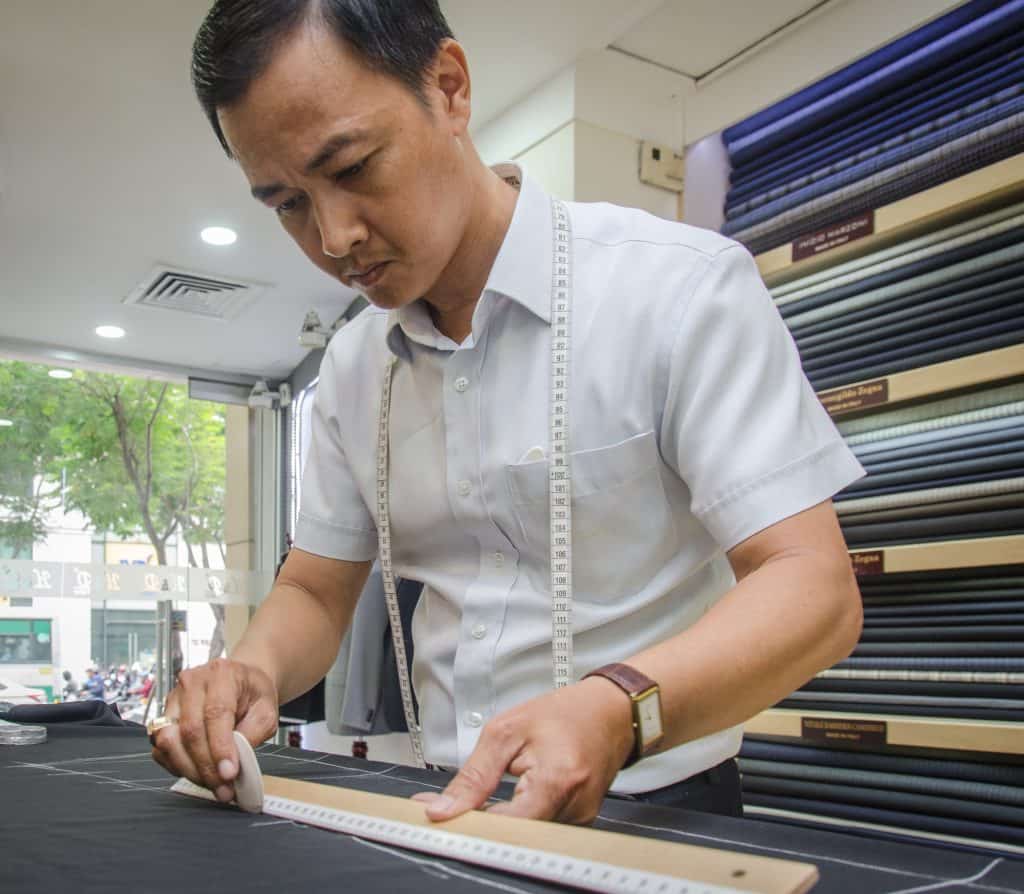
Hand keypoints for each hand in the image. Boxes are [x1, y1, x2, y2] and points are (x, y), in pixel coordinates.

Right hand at [149, 658, 278, 802]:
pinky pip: (160, 749)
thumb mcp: (266, 710)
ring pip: (169, 741)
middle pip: (190, 730)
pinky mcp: (162, 717)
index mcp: (222, 674)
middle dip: (206, 766)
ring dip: (190, 770)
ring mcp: (173, 699)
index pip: (215, 713)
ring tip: (212, 784)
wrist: (241, 681)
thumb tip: (234, 761)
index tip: (229, 773)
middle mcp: (192, 683)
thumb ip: (253, 733)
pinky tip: (197, 773)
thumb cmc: (253, 693)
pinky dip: (177, 766)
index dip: (220, 747)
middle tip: (223, 787)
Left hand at [413, 677, 633, 824]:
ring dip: (499, 821)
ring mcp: (579, 820)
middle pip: (515, 835)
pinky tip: (511, 799)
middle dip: (480, 823)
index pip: (506, 825)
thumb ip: (474, 775)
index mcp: (557, 778)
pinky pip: (539, 829)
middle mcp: (574, 807)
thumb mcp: (507, 730)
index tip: (442, 817)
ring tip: (487, 795)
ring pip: (525, 834)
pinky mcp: (579, 824)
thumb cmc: (564, 714)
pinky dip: (518, 818)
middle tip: (453, 807)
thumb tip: (443, 808)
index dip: (471, 823)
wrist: (610, 712)